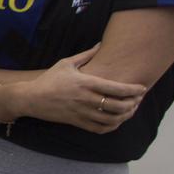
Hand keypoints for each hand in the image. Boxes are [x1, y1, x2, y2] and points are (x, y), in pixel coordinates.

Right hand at [23, 46, 147, 133]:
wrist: (31, 98)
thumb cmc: (49, 79)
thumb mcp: (66, 63)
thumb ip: (87, 55)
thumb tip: (101, 44)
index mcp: (86, 82)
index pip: (117, 88)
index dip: (133, 90)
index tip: (142, 89)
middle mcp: (86, 99)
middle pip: (118, 106)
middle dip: (133, 104)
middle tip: (138, 100)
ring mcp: (82, 112)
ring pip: (111, 120)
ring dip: (125, 117)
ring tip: (130, 111)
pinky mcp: (77, 122)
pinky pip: (99, 129)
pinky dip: (112, 127)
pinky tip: (116, 121)